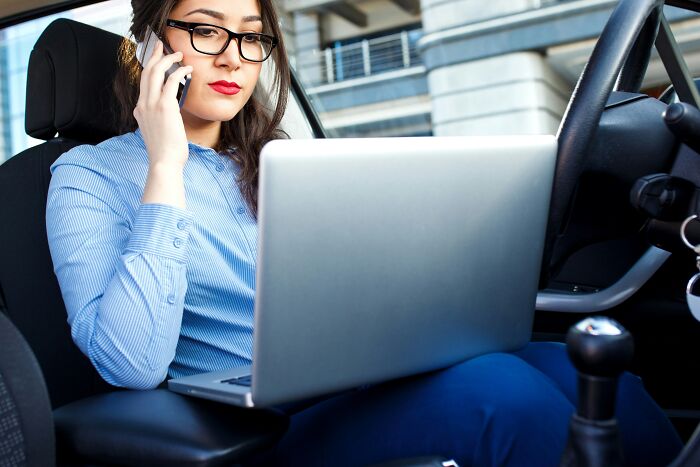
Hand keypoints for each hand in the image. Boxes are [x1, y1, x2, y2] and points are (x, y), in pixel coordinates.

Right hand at [133, 40, 192, 169]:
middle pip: (145, 72)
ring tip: (179, 55)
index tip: (157, 60)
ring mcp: (152, 104)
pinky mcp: (165, 106)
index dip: (150, 68)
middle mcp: (143, 104)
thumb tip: (171, 117)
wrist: (164, 162)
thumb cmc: (166, 152)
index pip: (143, 83)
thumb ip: (160, 121)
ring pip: (156, 72)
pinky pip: (171, 81)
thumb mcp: (158, 133)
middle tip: (161, 45)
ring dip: (168, 59)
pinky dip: (180, 72)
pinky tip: (188, 70)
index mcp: (140, 110)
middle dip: (154, 55)